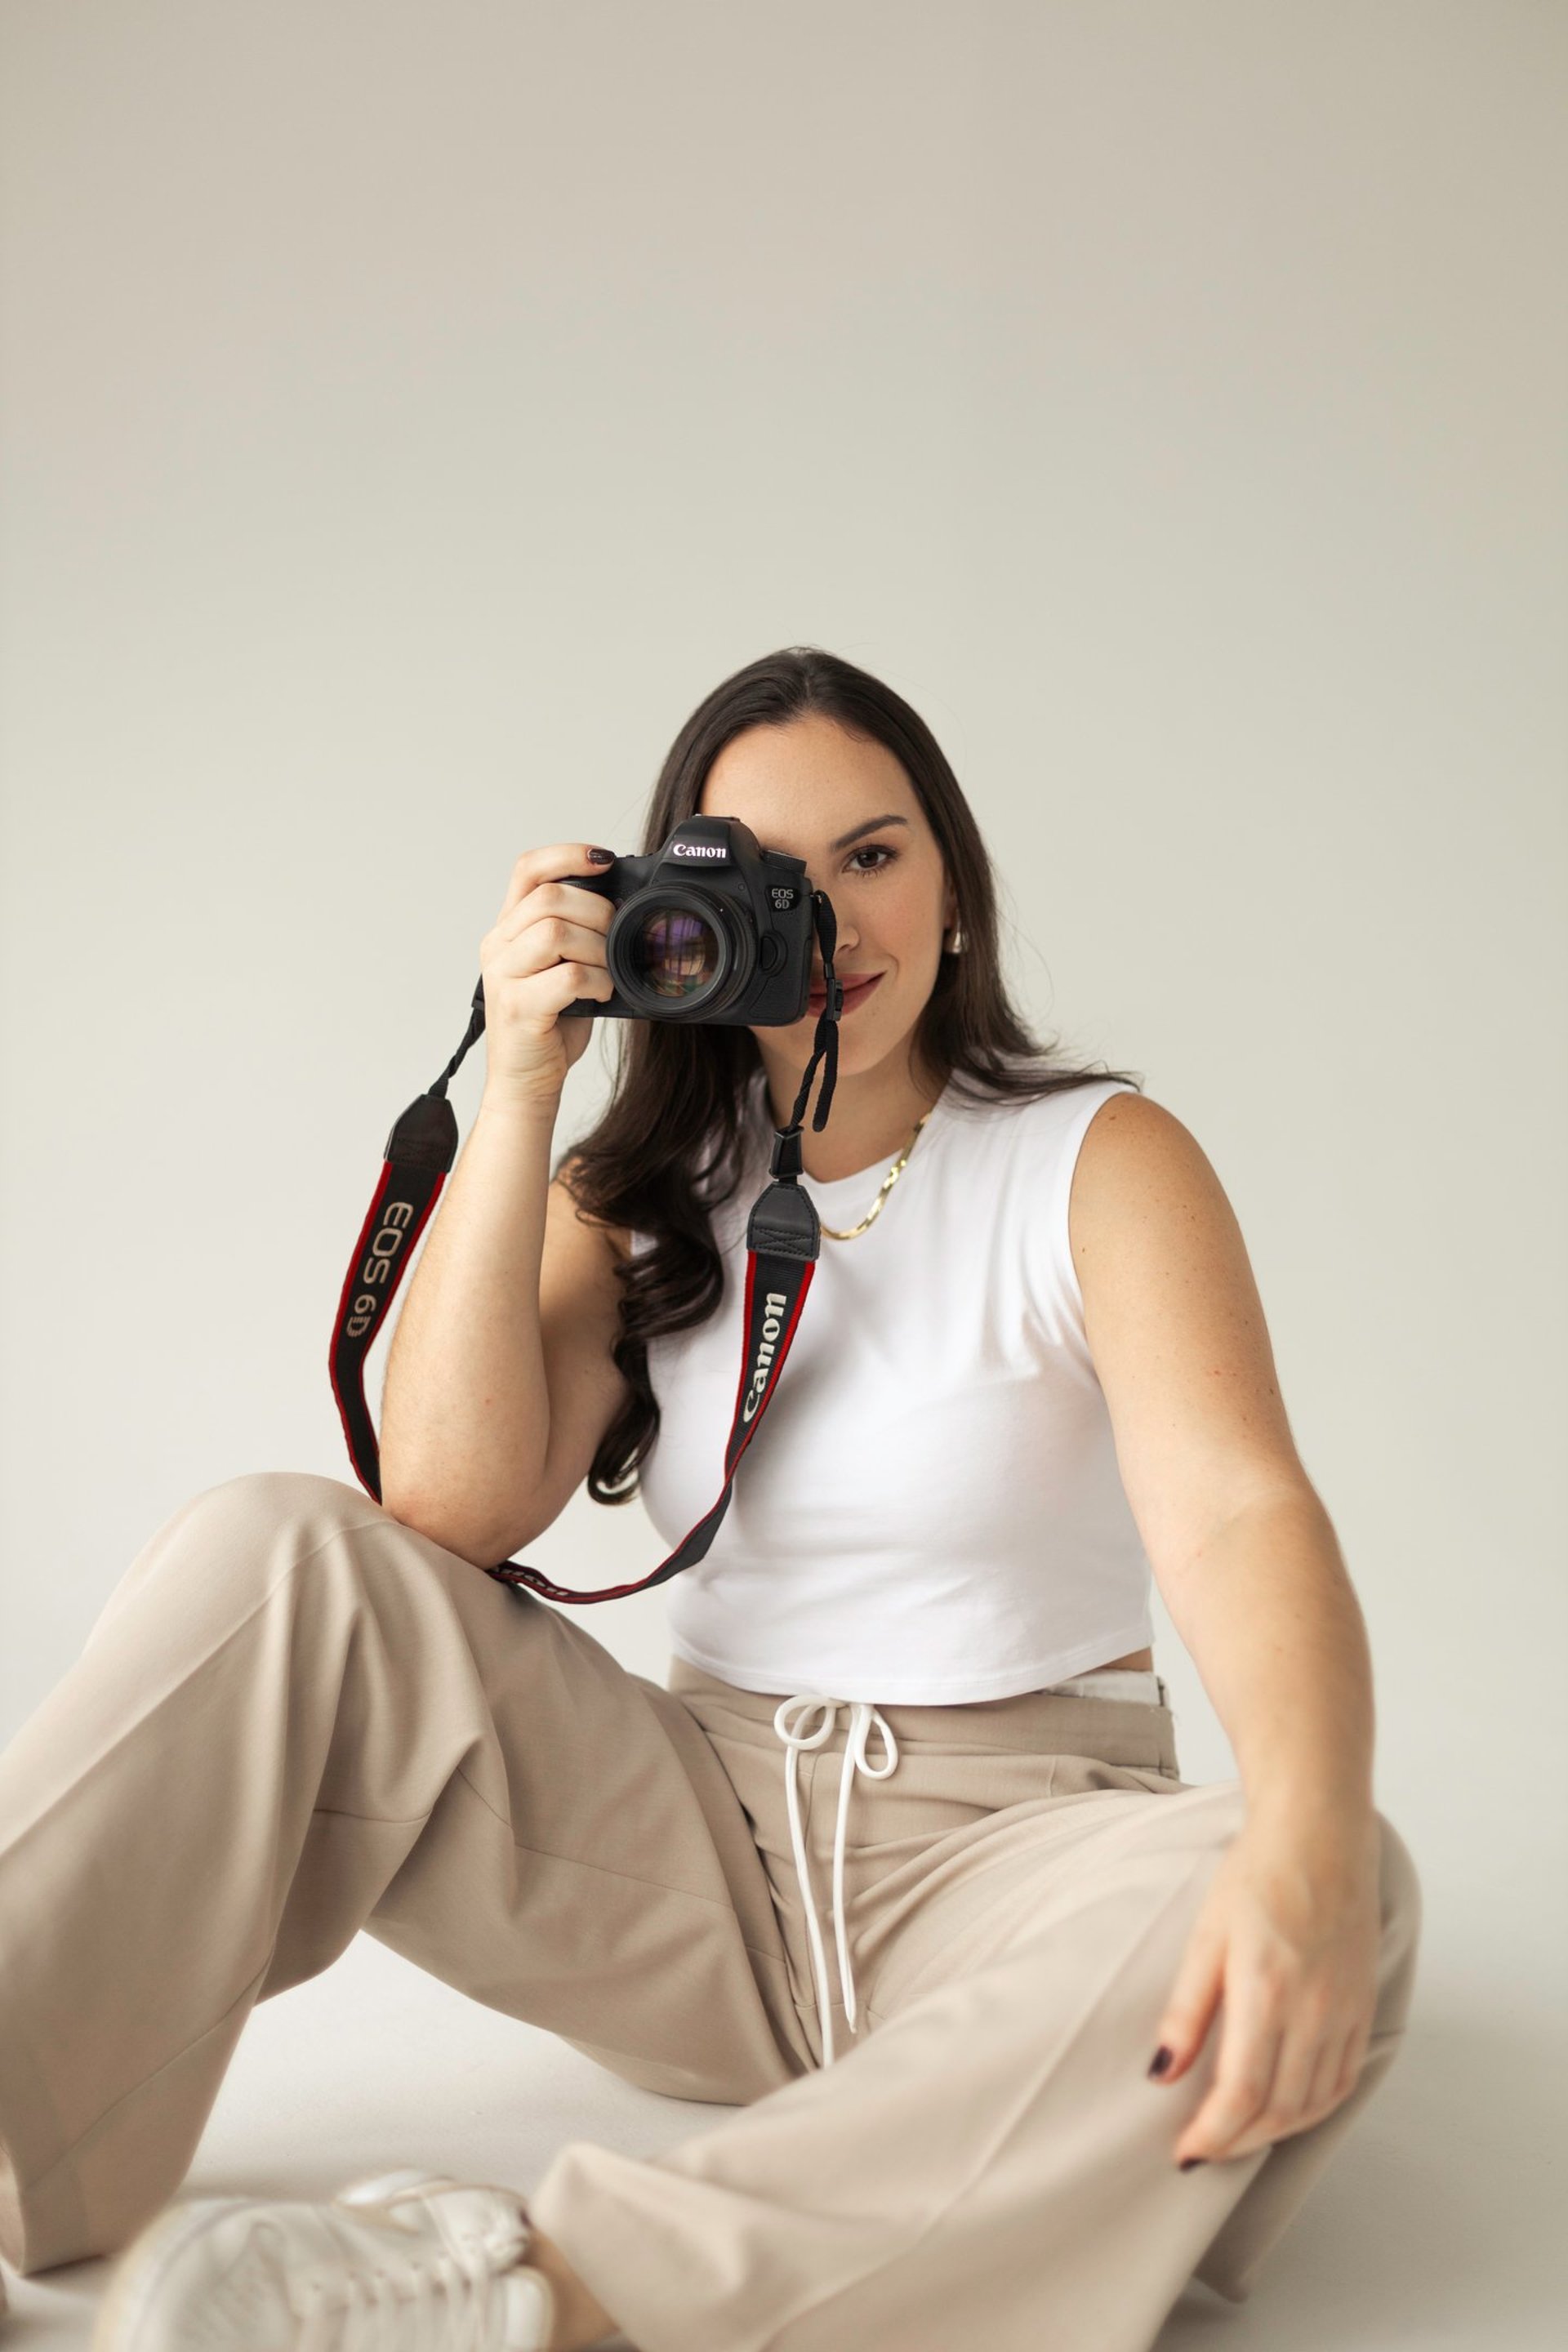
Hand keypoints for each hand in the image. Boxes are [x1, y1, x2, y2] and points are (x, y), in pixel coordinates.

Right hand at [476, 843, 618, 1110]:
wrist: (525, 1083)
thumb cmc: (549, 1026)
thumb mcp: (560, 969)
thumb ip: (576, 935)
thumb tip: (623, 905)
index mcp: (508, 931)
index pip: (528, 869)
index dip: (567, 854)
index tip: (605, 860)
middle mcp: (498, 947)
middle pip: (549, 897)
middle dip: (597, 912)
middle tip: (614, 939)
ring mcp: (504, 976)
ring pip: (555, 932)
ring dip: (597, 948)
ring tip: (606, 971)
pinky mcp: (517, 1007)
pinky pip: (567, 975)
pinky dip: (596, 981)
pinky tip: (600, 994)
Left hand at [1147, 1809, 1381, 2166]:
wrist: (1319, 1836)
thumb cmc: (1256, 1876)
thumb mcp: (1205, 1937)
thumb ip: (1186, 2012)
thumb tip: (1160, 2075)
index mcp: (1267, 1993)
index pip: (1241, 2095)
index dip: (1212, 2135)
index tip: (1184, 2153)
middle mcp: (1314, 2012)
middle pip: (1278, 2111)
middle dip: (1237, 2142)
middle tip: (1203, 2149)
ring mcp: (1346, 2012)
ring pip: (1313, 2104)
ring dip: (1273, 2132)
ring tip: (1237, 2135)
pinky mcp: (1365, 2006)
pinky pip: (1344, 2079)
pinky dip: (1313, 2108)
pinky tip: (1286, 2109)